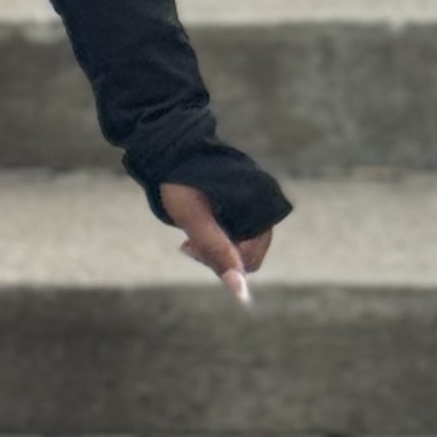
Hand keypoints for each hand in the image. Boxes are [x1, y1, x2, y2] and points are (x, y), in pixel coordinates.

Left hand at [159, 183, 275, 308]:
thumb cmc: (180, 182)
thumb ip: (217, 252)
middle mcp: (265, 199)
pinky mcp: (247, 192)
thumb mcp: (194, 219)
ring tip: (191, 232)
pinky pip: (241, 224)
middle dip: (219, 252)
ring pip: (243, 239)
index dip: (220, 261)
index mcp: (260, 205)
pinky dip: (221, 229)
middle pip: (248, 251)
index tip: (189, 247)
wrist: (171, 145)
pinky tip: (201, 221)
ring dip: (218, 242)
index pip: (249, 260)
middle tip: (188, 242)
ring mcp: (257, 195)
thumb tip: (240, 291)